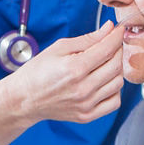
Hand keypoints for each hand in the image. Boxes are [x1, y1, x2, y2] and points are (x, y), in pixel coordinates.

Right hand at [4, 21, 124, 124]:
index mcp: (74, 68)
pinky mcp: (87, 116)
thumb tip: (109, 28)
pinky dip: (114, 90)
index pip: (107, 49)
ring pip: (118, 83)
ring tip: (104, 63)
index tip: (119, 30)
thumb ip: (88, 39)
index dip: (116, 36)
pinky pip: (114, 102)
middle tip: (111, 44)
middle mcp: (83, 88)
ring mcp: (86, 104)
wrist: (24, 99)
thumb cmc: (37, 72)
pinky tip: (103, 82)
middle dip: (117, 51)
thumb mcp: (59, 48)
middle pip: (116, 66)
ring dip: (116, 70)